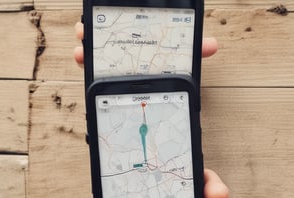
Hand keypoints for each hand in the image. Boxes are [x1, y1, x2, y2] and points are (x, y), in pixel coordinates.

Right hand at [73, 21, 218, 64]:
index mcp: (137, 37)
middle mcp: (121, 46)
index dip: (110, 17)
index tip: (103, 13)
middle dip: (90, 30)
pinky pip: (93, 68)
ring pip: (93, 50)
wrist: (162, 89)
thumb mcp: (179, 56)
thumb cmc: (168, 65)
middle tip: (85, 29)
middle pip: (102, 34)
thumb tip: (212, 46)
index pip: (121, 24)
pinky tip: (82, 60)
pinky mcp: (106, 75)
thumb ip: (193, 49)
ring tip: (81, 49)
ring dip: (84, 47)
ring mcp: (112, 60)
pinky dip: (85, 62)